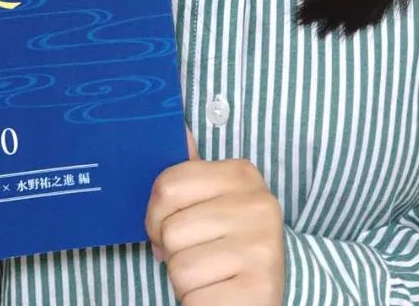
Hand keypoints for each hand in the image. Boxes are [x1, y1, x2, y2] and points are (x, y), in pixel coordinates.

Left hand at [145, 126, 285, 304]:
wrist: (258, 298)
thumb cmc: (227, 247)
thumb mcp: (214, 202)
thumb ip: (193, 172)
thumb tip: (179, 129)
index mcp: (243, 174)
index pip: (167, 185)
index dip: (157, 215)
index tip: (174, 228)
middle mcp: (259, 205)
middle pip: (170, 229)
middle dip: (172, 252)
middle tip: (196, 257)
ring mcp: (262, 246)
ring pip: (179, 265)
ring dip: (185, 280)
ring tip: (210, 276)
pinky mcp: (258, 288)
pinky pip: (193, 296)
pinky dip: (197, 301)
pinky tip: (218, 294)